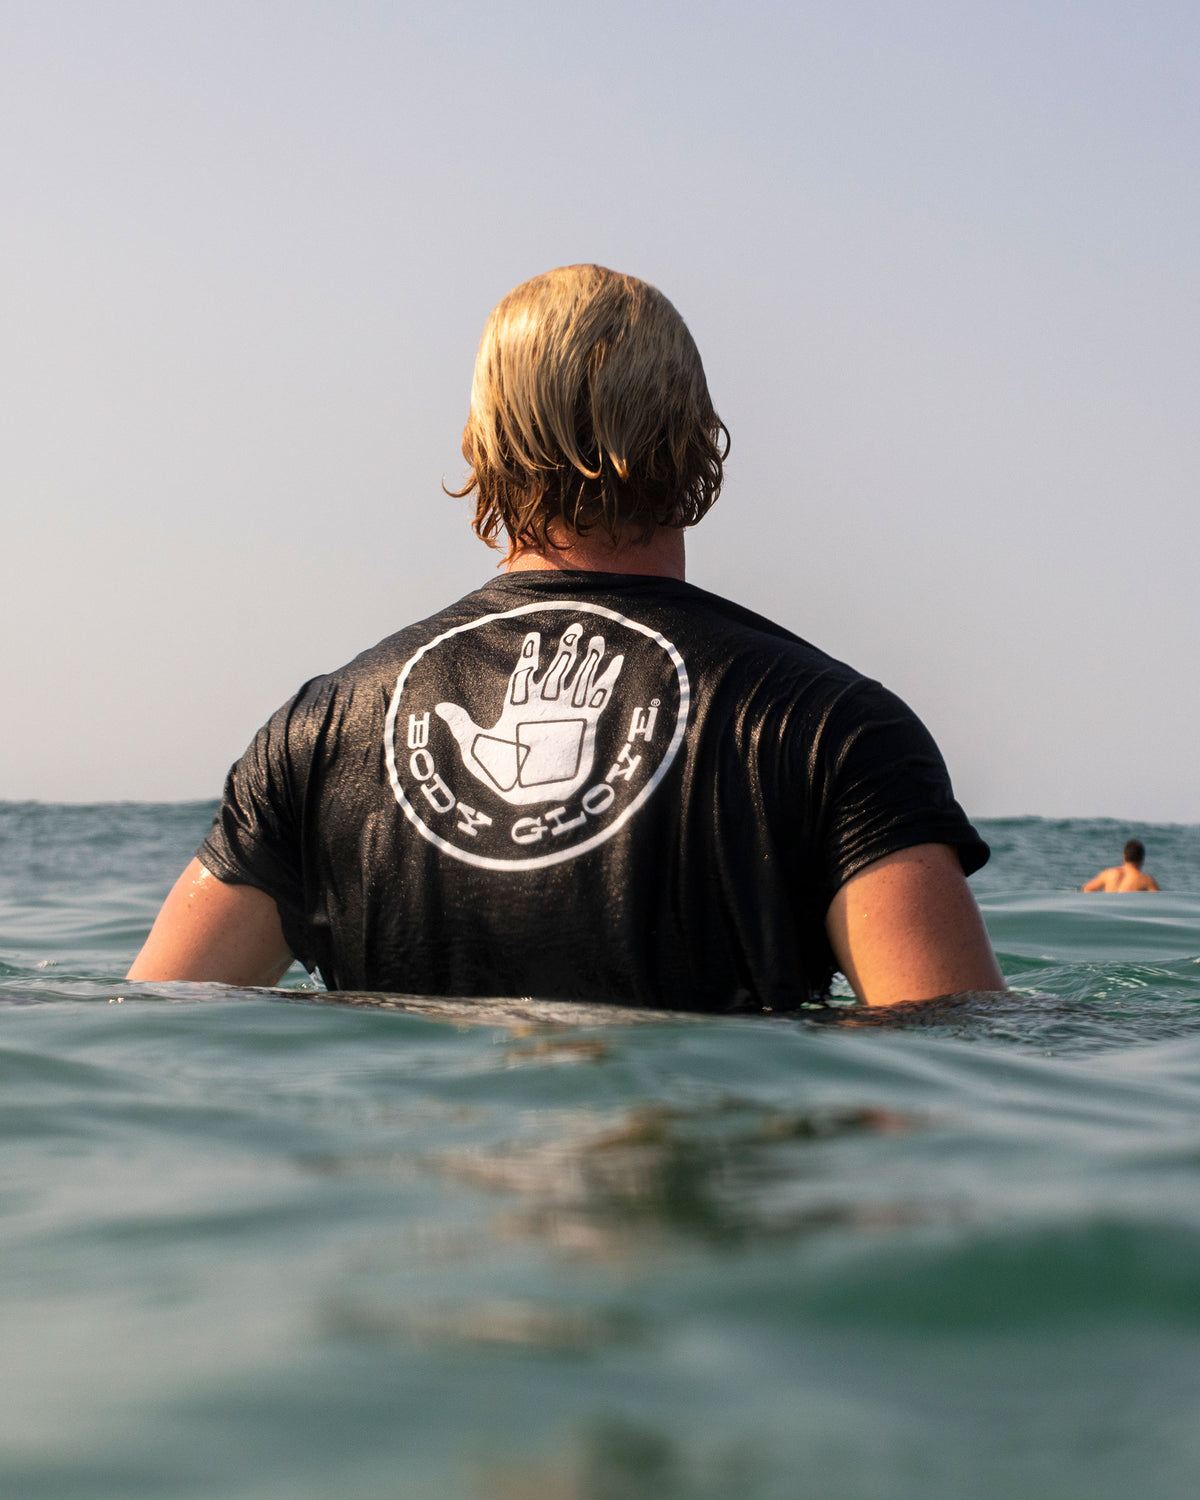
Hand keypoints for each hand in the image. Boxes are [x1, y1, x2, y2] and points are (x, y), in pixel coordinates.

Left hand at [436, 624, 623, 805]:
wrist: (533, 800)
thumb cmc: (503, 778)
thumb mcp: (476, 751)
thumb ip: (462, 727)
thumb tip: (438, 707)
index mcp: (519, 710)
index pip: (524, 676)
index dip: (529, 657)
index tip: (533, 637)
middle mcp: (544, 709)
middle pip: (555, 673)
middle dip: (564, 652)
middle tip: (572, 629)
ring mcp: (565, 716)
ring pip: (578, 681)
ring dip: (588, 660)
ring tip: (597, 638)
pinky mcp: (585, 726)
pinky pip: (598, 698)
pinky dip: (607, 680)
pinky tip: (616, 661)